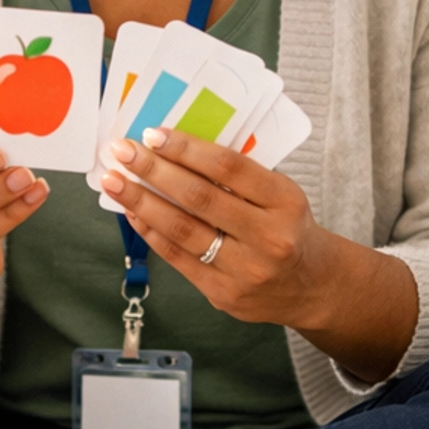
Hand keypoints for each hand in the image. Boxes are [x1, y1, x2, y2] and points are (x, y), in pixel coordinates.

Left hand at [98, 125, 417, 379]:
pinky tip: (134, 211)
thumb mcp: (280, 194)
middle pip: (200, 198)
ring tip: (115, 181)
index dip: (187, 148)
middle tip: (121, 151)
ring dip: (142, 202)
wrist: (312, 286)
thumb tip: (174, 149)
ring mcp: (246, 271)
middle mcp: (269, 237)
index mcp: (286, 201)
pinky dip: (152, 232)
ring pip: (183, 231)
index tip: (153, 134)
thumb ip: (238, 177)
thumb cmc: (289, 227)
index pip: (229, 168)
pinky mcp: (224, 295)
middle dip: (154, 171)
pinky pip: (178, 259)